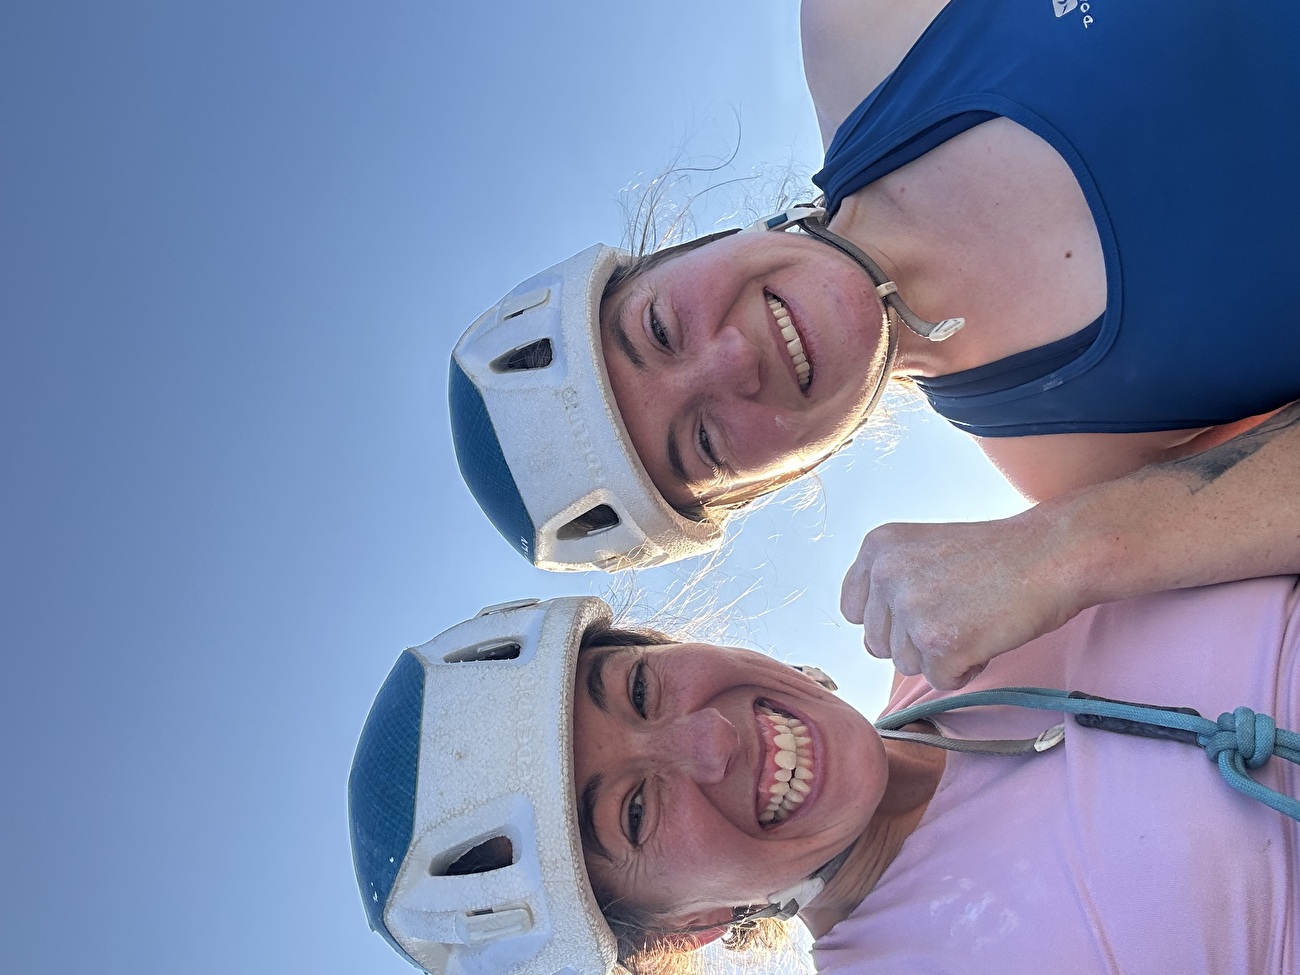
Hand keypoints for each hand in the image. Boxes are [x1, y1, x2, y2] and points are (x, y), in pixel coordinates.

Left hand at [839, 513, 1080, 688]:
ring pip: (907, 665)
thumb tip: (871, 639)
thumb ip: (889, 585)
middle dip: (916, 640)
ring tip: (975, 618)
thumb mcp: (923, 551)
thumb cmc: (996, 556)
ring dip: (942, 654)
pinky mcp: (939, 644)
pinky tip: (987, 635)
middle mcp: (885, 575)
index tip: (924, 608)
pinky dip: (966, 669)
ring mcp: (911, 610)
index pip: (853, 610)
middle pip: (878, 643)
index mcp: (877, 548)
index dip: (889, 620)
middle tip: (959, 611)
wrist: (1052, 555)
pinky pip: (940, 680)